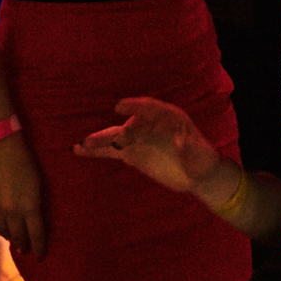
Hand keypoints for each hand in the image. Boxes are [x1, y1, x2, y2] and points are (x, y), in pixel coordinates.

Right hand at [0, 133, 46, 257]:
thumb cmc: (27, 163)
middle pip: (18, 236)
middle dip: (23, 245)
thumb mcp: (38, 185)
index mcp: (30, 207)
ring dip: (8, 236)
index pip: (36, 235)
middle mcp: (12, 211)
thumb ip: (35, 205)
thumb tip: (33, 221)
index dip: (39, 247)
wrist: (2, 147)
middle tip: (25, 249)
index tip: (40, 257)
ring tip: (12, 237)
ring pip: (2, 231)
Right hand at [75, 96, 219, 195]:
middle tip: (108, 140)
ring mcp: (139, 138)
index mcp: (169, 117)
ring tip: (82, 144)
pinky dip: (96, 151)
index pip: (150, 108)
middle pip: (130, 124)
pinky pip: (111, 150)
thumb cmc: (202, 159)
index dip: (134, 107)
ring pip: (116, 137)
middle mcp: (150, 124)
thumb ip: (189, 148)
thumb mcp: (199, 154)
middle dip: (118, 131)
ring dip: (100, 140)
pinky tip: (79, 150)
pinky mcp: (131, 153)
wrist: (198, 174)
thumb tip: (179, 142)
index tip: (119, 107)